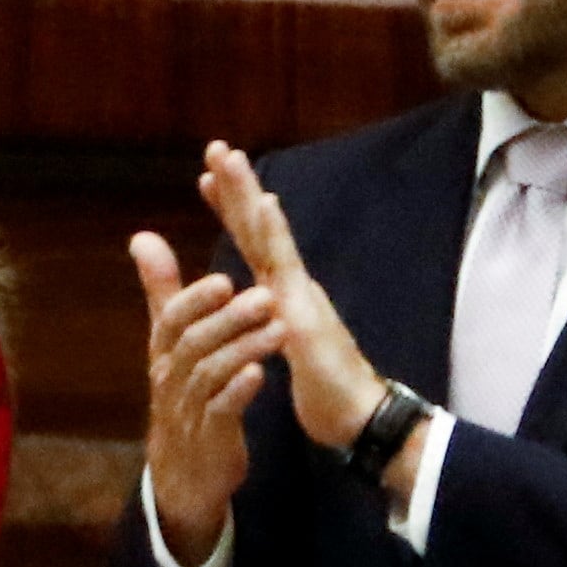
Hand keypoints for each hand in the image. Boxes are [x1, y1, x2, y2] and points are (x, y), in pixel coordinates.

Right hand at [130, 225, 277, 562]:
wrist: (185, 472)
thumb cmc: (182, 391)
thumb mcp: (170, 341)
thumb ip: (161, 289)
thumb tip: (142, 235)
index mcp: (164, 352)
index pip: (171, 319)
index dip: (195, 299)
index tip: (226, 279)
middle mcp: (170, 379)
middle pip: (192, 344)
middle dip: (228, 320)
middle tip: (266, 298)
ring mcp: (188, 411)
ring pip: (209, 376)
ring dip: (244, 349)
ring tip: (278, 330)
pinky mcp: (210, 439)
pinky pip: (220, 413)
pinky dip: (239, 392)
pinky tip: (261, 375)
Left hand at [197, 141, 384, 454]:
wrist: (359, 419)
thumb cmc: (327, 391)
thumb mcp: (287, 352)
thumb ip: (272, 324)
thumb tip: (263, 308)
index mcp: (283, 295)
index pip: (252, 244)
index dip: (230, 211)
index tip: (207, 179)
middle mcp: (293, 285)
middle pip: (258, 228)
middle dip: (237, 187)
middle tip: (216, 147)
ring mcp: (299, 294)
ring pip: (269, 235)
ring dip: (250, 194)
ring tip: (231, 159)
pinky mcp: (304, 313)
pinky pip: (286, 267)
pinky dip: (275, 231)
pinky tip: (266, 204)